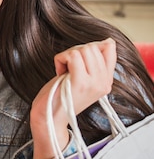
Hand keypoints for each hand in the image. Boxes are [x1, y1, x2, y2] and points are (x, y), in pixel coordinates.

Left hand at [30, 38, 116, 158]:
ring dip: (67, 55)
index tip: (77, 60)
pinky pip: (73, 56)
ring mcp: (94, 83)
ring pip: (83, 49)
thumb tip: (108, 41)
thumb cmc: (60, 95)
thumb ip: (93, 62)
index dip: (89, 47)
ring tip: (63, 71)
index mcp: (106, 81)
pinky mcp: (80, 82)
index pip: (110, 49)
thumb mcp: (82, 77)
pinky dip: (61, 59)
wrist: (49, 117)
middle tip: (67, 67)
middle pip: (93, 47)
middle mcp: (104, 82)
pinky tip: (59, 72)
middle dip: (74, 51)